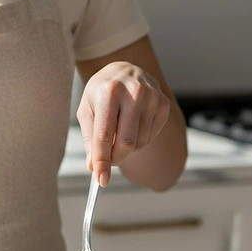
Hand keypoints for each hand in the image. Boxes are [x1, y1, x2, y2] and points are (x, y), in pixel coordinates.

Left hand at [76, 62, 170, 186]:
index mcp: (109, 92)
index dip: (102, 160)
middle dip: (115, 158)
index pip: (104, 134)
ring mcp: (152, 97)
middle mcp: (133, 92)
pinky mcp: (164, 104)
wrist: (124, 70)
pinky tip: (132, 125)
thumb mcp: (87, 109)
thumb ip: (90, 138)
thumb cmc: (101, 93)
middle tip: (108, 161)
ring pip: (139, 142)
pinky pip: (150, 137)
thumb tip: (93, 166)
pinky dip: (139, 139)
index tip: (101, 180)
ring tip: (118, 132)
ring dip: (126, 148)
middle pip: (126, 143)